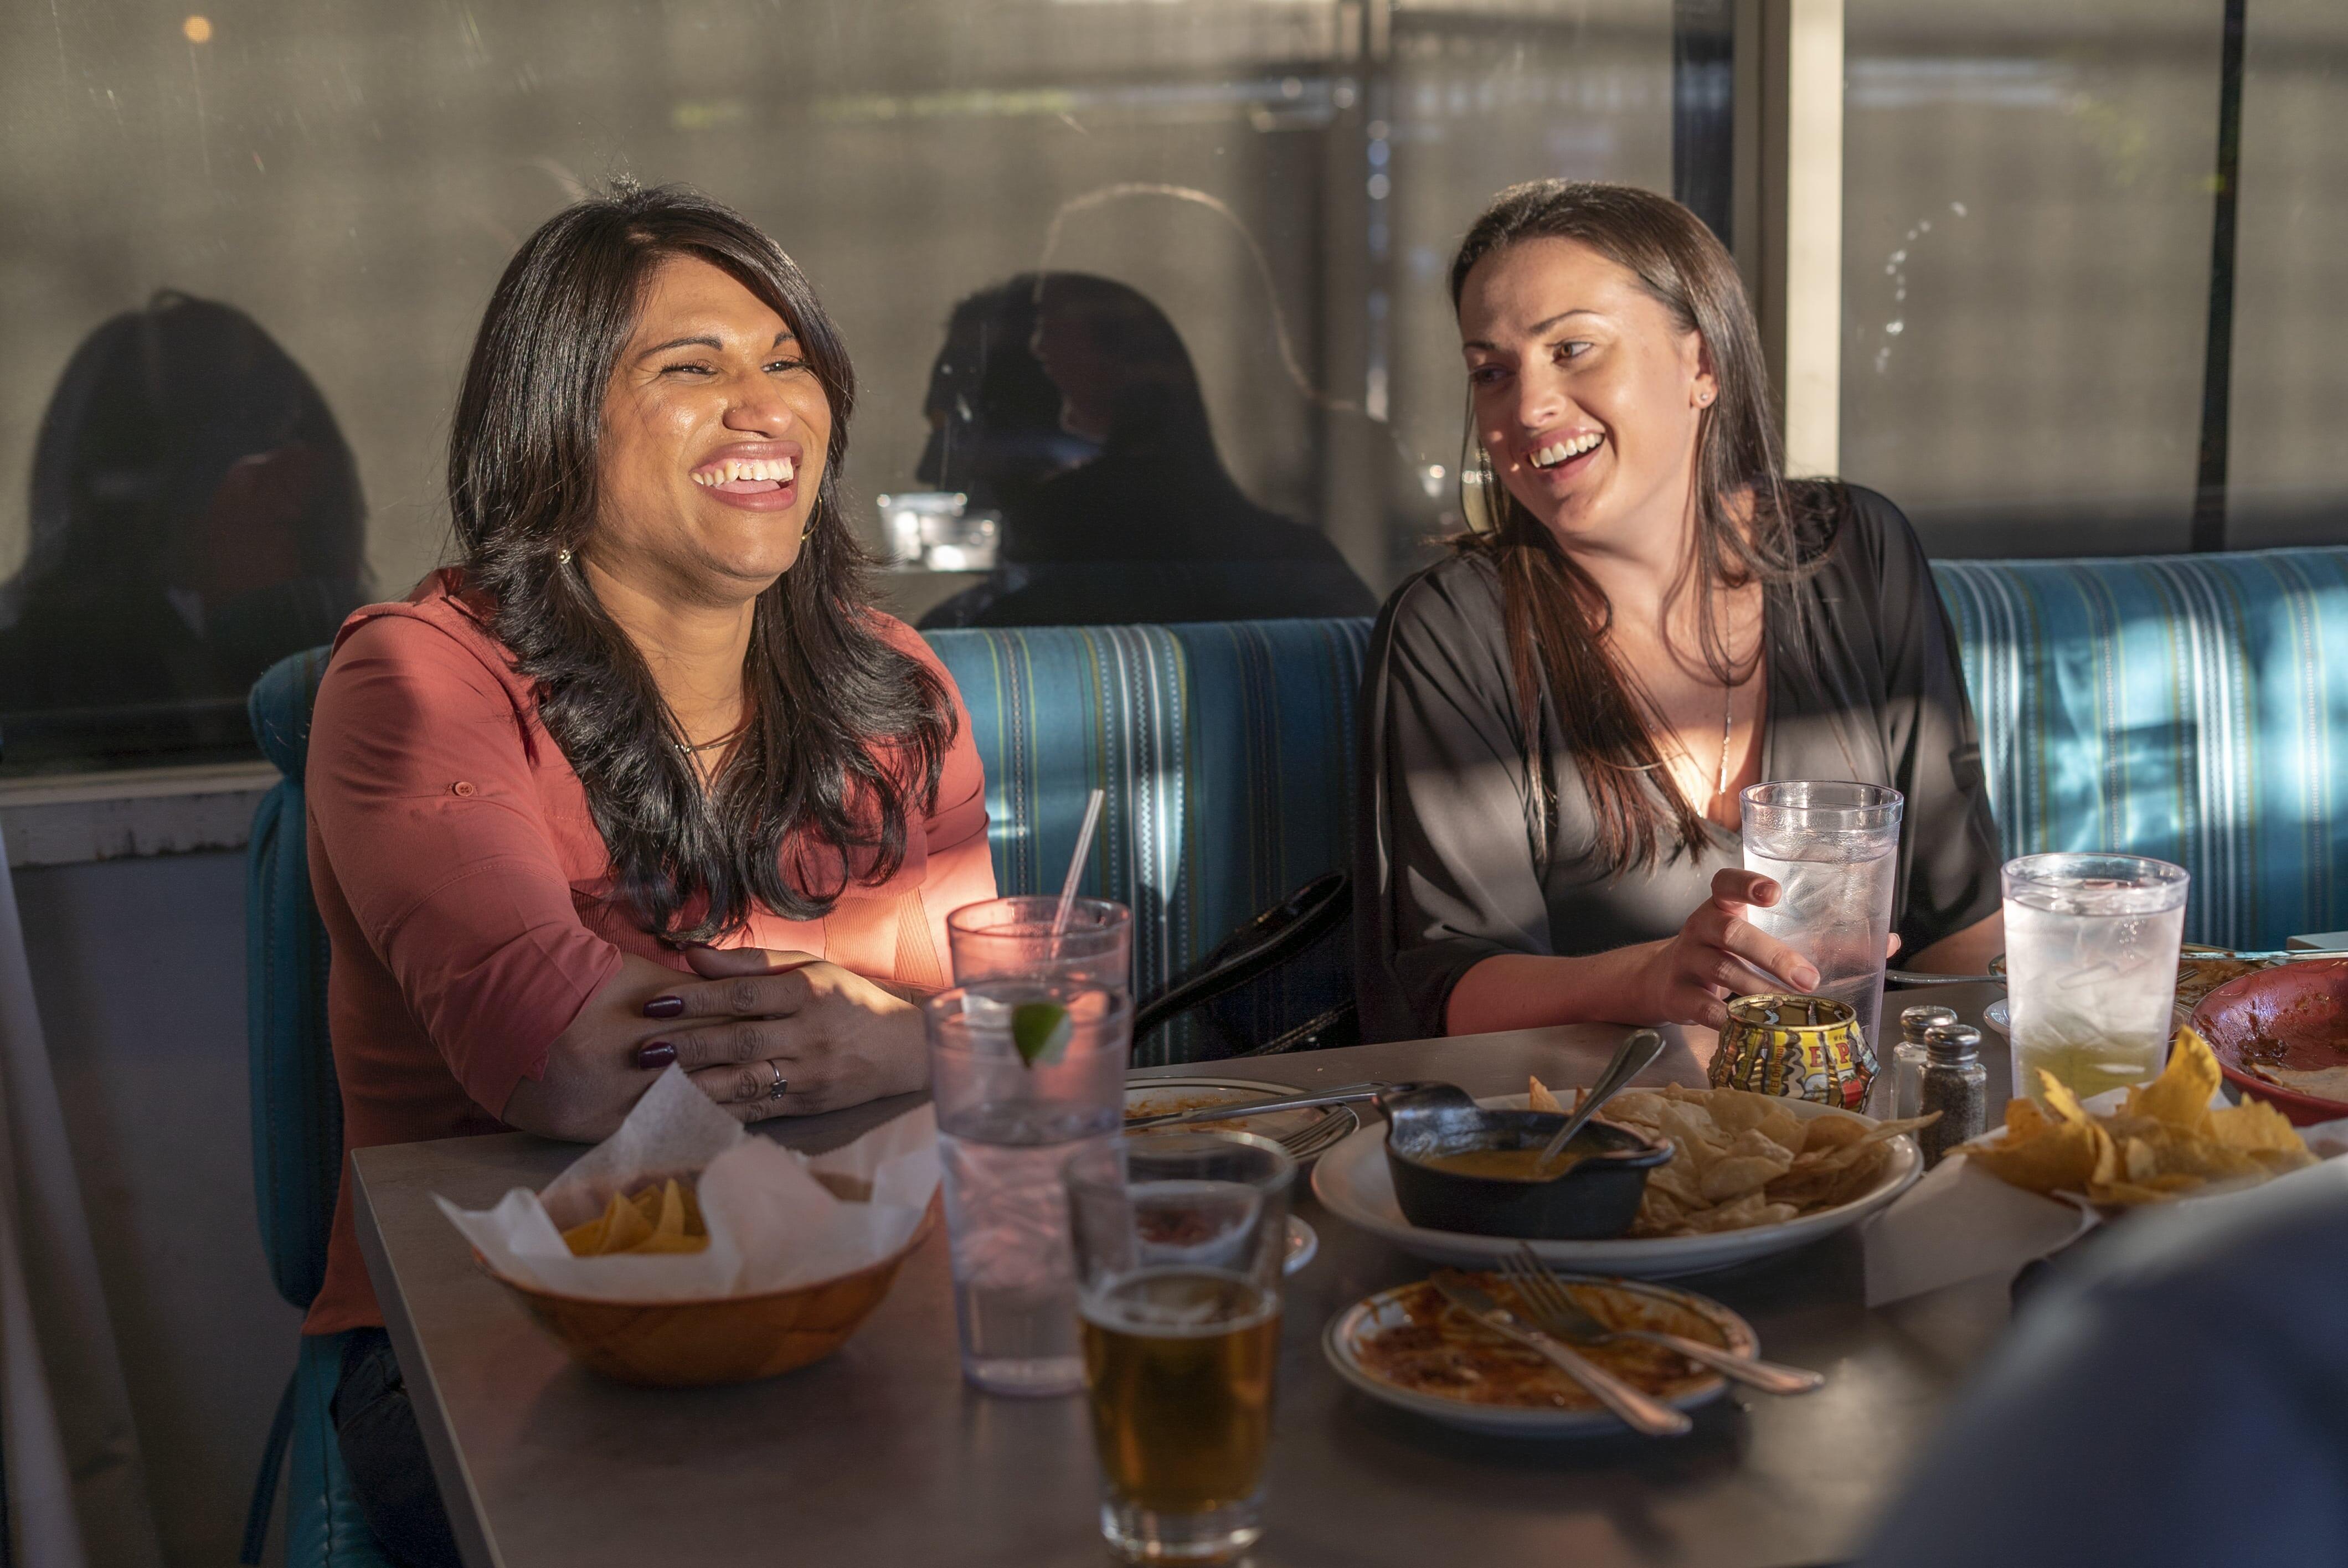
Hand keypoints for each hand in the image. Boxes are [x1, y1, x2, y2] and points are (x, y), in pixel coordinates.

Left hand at [637, 947, 927, 1120]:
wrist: (904, 1048)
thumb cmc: (847, 999)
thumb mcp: (809, 968)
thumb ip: (750, 962)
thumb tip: (694, 955)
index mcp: (807, 992)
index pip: (744, 996)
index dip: (698, 999)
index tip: (655, 1005)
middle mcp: (809, 1034)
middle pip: (740, 1042)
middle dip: (688, 1047)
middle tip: (644, 1051)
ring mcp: (810, 1074)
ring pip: (746, 1082)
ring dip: (697, 1085)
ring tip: (656, 1085)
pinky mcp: (809, 1106)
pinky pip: (758, 1111)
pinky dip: (721, 1111)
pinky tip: (687, 1110)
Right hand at [1641, 868, 1821, 1030]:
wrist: (1663, 979)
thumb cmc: (1722, 953)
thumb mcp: (1748, 935)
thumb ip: (1799, 938)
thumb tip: (1878, 947)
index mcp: (1720, 906)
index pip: (1727, 883)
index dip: (1747, 884)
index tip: (1775, 894)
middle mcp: (1699, 928)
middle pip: (1732, 933)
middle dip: (1774, 956)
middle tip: (1808, 979)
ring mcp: (1685, 960)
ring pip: (1723, 971)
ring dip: (1761, 990)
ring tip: (1791, 1007)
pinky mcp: (1676, 994)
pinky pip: (1705, 1008)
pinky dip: (1731, 1019)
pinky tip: (1754, 1027)